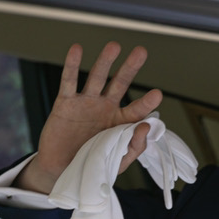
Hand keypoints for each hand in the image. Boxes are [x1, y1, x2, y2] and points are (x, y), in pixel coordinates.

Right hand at [17, 42, 163, 193]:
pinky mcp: (66, 103)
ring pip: (96, 77)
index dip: (147, 103)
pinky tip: (77, 50)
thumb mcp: (117, 161)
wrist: (62, 171)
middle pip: (120, 84)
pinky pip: (69, 82)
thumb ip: (135, 146)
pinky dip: (71, 65)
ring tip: (114, 47)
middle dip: (130, 68)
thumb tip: (147, 126)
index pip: (137, 110)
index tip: (156, 94)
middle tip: (140, 52)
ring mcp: (85, 103)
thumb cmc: (90, 164)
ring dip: (105, 62)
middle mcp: (104, 108)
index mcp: (120, 122)